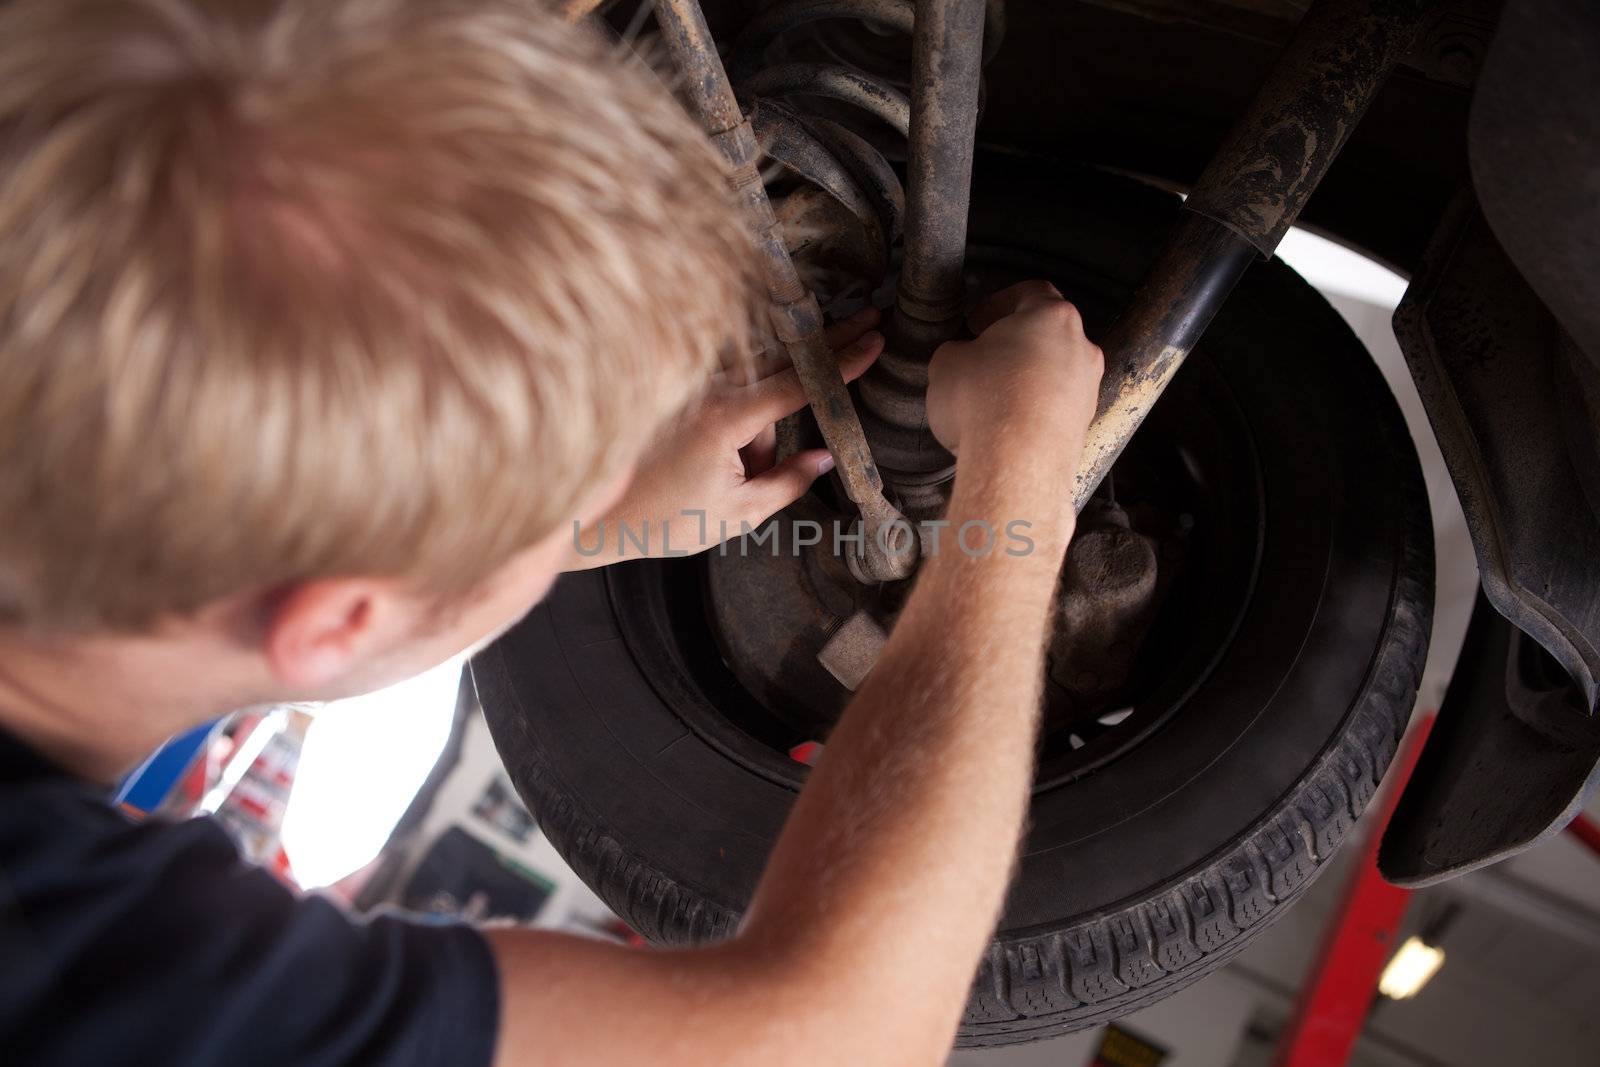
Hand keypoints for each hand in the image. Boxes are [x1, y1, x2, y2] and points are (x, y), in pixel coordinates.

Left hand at [568, 308, 884, 567]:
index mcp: (725, 418)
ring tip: (730, 482)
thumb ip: (787, 483)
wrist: (591, 515)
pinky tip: (713, 466)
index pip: (798, 384)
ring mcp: (689, 385)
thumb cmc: (660, 521)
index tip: (875, 339)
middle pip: (784, 365)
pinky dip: (737, 427)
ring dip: (759, 434)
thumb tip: (826, 458)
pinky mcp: (678, 391)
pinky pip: (727, 394)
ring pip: (753, 389)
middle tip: (870, 321)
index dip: (842, 363)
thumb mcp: (736, 514)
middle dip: (828, 346)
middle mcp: (706, 389)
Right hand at [926, 280, 1103, 464]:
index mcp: (1051, 317)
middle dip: (1015, 345)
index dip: (999, 303)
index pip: (1031, 293)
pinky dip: (1035, 411)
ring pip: (1055, 373)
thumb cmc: (986, 404)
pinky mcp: (1084, 426)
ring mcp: (1086, 389)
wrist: (1016, 465)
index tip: (979, 320)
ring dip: (1027, 380)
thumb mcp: (946, 364)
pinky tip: (1007, 425)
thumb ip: (956, 352)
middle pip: (1048, 335)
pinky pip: (1057, 408)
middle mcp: (1080, 348)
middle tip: (984, 358)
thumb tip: (960, 359)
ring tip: (993, 398)